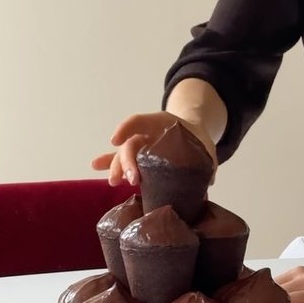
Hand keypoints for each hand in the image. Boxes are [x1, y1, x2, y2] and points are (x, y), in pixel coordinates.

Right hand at [90, 111, 217, 186]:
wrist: (194, 135)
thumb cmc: (198, 140)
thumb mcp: (205, 146)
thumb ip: (207, 161)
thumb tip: (208, 180)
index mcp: (164, 123)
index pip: (141, 121)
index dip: (127, 128)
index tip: (115, 140)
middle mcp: (147, 133)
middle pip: (132, 144)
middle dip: (128, 161)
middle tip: (131, 179)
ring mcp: (141, 145)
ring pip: (123, 154)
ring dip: (116, 167)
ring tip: (114, 181)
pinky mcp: (138, 158)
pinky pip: (121, 160)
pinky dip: (109, 164)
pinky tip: (95, 166)